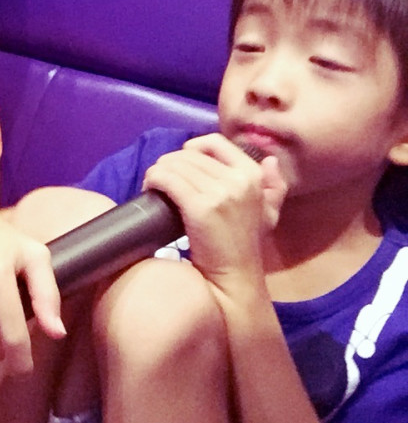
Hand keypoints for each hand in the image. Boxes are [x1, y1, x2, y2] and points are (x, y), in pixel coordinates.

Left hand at [143, 133, 287, 295]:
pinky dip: (154, 179)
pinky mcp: (200, 208)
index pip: (216, 142)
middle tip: (161, 177)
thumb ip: (273, 187)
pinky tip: (150, 188)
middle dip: (170, 163)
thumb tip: (270, 160)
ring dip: (158, 171)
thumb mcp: (268, 214)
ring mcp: (220, 193)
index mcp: (253, 175)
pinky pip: (167, 179)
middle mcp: (239, 179)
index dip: (193, 148)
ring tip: (153, 184)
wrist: (236, 280)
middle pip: (190, 155)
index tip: (182, 162)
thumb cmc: (246, 246)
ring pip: (175, 165)